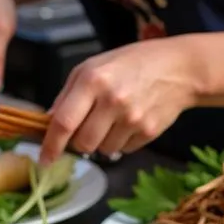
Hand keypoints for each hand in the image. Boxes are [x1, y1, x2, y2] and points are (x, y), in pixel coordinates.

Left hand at [40, 37, 201, 163]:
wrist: (179, 68)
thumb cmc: (131, 64)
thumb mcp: (93, 66)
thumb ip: (67, 94)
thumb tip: (49, 122)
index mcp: (93, 81)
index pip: (64, 123)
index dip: (51, 145)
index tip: (44, 159)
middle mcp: (113, 101)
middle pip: (83, 143)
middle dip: (79, 142)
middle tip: (87, 126)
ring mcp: (133, 118)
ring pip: (103, 150)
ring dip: (102, 141)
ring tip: (114, 118)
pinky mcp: (149, 132)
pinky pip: (123, 150)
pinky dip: (121, 141)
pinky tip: (130, 121)